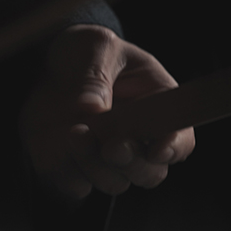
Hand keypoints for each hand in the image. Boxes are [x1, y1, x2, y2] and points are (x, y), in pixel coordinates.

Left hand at [20, 25, 194, 199]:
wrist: (50, 63)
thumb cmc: (86, 50)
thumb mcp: (94, 46)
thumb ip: (95, 75)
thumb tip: (92, 108)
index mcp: (157, 105)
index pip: (181, 138)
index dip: (174, 148)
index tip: (155, 150)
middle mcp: (137, 139)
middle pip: (151, 173)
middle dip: (132, 163)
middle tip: (110, 145)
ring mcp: (107, 156)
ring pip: (115, 182)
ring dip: (96, 165)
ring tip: (75, 132)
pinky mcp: (76, 165)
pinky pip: (77, 185)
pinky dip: (68, 171)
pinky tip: (58, 144)